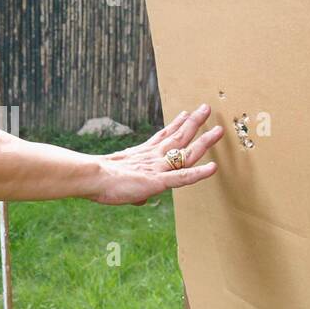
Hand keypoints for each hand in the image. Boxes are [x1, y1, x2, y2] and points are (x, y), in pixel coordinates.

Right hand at [89, 104, 222, 205]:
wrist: (92, 178)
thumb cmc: (99, 181)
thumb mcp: (121, 184)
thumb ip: (136, 191)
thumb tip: (142, 199)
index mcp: (142, 155)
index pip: (163, 137)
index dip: (176, 125)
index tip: (185, 113)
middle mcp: (152, 158)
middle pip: (178, 137)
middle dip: (194, 123)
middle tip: (206, 109)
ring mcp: (157, 168)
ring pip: (185, 153)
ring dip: (203, 141)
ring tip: (217, 129)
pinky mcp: (158, 181)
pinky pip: (182, 177)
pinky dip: (198, 173)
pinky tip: (213, 168)